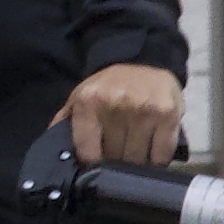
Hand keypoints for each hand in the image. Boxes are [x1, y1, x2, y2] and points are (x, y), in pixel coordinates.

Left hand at [60, 62, 183, 167]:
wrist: (142, 60)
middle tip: (117, 155)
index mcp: (89, 102)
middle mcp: (116, 104)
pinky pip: (161, 155)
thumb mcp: (79, 99)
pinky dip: (156, 160)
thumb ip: (64, 124)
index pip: (88, 153)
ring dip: (136, 163)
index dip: (92, 164)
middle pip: (114, 158)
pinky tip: (151, 151)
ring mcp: (144, 110)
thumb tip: (55, 154)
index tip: (96, 164)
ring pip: (138, 160)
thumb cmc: (107, 87)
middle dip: (115, 162)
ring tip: (134, 152)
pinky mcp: (168, 115)